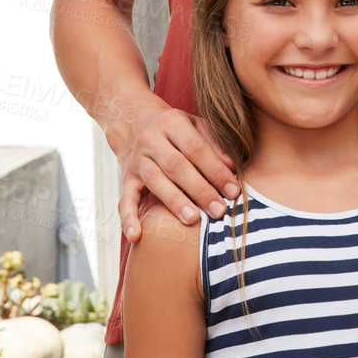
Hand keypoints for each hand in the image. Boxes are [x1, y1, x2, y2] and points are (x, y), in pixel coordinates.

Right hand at [111, 98, 238, 240]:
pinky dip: (129, 219)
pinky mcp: (126, 178)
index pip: (196, 148)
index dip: (215, 170)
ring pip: (155, 181)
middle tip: (219, 210)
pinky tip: (137, 236)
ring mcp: (136, 160)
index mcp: (171, 122)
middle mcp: (151, 139)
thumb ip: (214, 143)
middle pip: (176, 166)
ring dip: (174, 202)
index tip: (233, 190)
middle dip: (200, 190)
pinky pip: (125, 199)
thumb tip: (232, 166)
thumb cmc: (175, 127)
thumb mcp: (195, 124)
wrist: (133, 121)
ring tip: (193, 219)